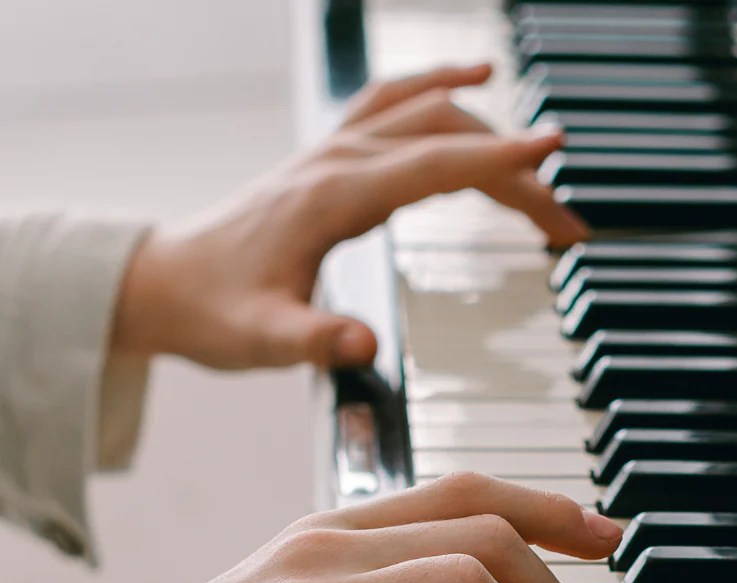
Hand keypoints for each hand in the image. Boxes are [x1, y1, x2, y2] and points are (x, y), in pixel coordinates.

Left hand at [109, 63, 587, 372]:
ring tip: (543, 174)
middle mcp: (337, 160)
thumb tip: (366, 345)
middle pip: (446, 140)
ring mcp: (333, 149)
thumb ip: (314, 340)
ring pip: (429, 114)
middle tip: (566, 226)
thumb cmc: (214, 311)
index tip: (553, 154)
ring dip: (490, 136)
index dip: (497, 161)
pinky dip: (441, 85)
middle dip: (514, 175)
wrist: (165, 284)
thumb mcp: (262, 339)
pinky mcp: (331, 155)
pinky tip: (475, 78)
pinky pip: (395, 101)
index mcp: (332, 198)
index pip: (432, 165)